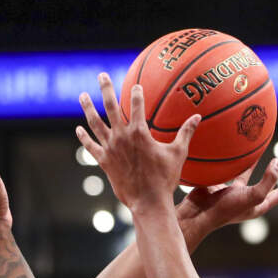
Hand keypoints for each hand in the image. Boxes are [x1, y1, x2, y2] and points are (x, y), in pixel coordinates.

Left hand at [76, 74, 199, 211]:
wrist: (148, 202)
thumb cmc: (165, 179)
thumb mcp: (178, 154)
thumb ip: (186, 133)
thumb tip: (198, 117)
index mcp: (139, 132)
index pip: (136, 103)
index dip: (136, 92)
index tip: (136, 85)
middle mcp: (121, 136)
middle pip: (110, 106)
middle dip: (105, 88)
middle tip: (101, 75)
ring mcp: (110, 148)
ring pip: (95, 123)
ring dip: (88, 107)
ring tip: (82, 95)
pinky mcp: (104, 161)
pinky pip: (91, 146)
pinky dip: (84, 138)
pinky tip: (79, 129)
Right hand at [176, 161, 277, 236]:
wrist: (198, 214)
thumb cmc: (225, 208)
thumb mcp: (252, 196)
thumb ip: (267, 181)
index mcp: (256, 205)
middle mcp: (246, 200)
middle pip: (264, 184)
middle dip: (273, 174)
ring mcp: (231, 193)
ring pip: (245, 175)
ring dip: (252, 164)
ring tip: (258, 151)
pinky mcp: (218, 186)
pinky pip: (229, 171)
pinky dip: (233, 163)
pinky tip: (232, 152)